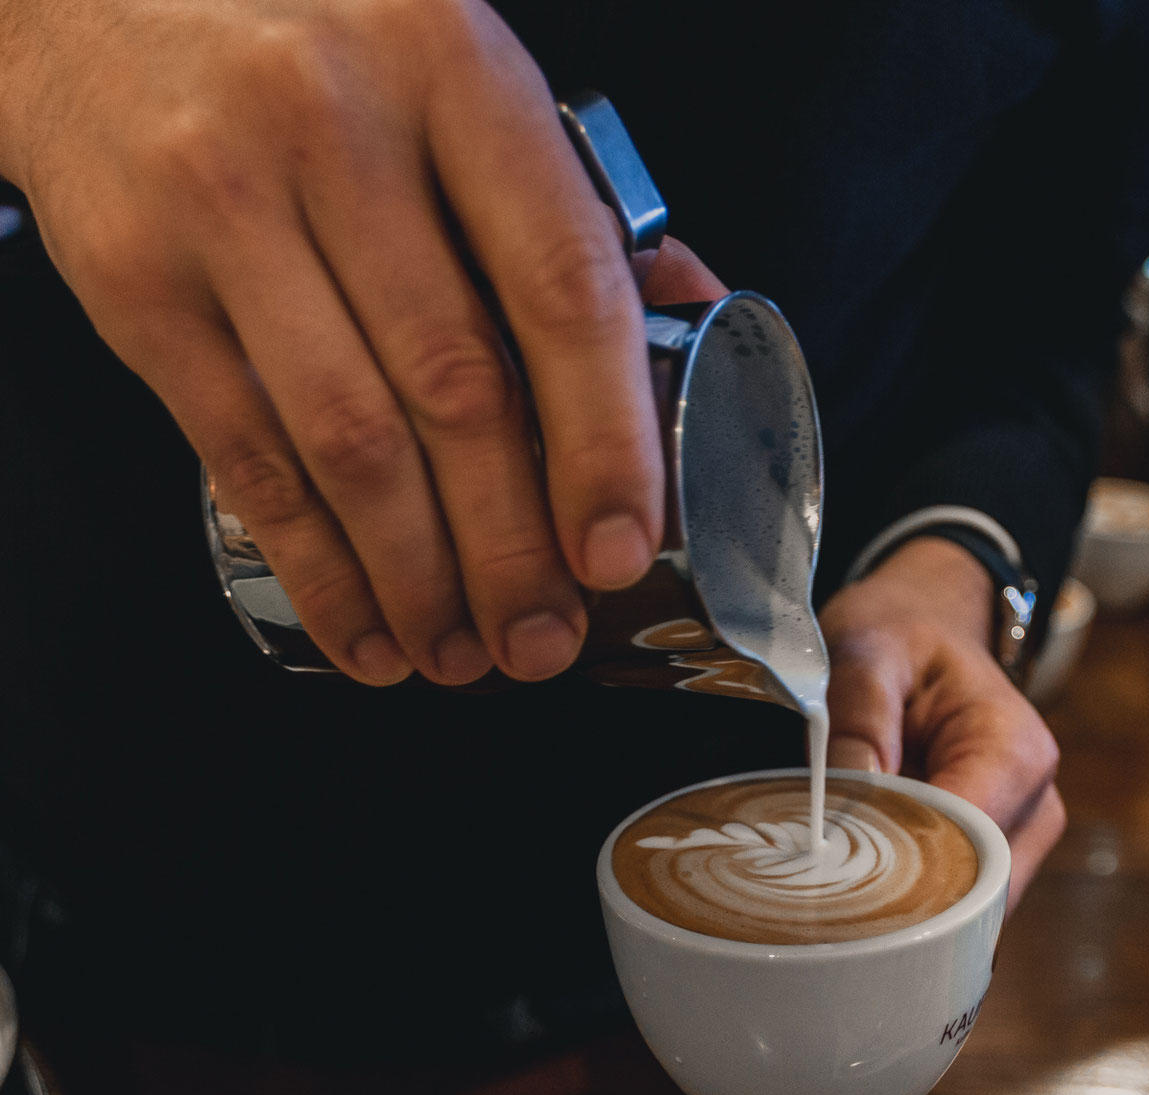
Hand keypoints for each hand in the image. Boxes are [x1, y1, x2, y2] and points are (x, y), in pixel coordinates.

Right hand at [0, 0, 724, 685]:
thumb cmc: (317, 48)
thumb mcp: (453, 74)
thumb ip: (564, 202)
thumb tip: (688, 336)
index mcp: (455, 70)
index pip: (561, 285)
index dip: (603, 439)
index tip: (618, 547)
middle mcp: (335, 125)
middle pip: (455, 387)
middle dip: (512, 547)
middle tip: (546, 639)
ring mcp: (221, 199)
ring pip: (349, 441)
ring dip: (419, 579)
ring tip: (462, 655)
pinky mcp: (135, 279)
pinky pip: (244, 456)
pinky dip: (316, 565)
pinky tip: (365, 628)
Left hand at [819, 538, 1064, 909]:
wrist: (929, 628)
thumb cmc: (903, 636)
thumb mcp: (867, 651)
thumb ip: (856, 720)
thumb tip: (843, 805)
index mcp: (1015, 753)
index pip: (968, 846)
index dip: (903, 870)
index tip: (833, 874)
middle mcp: (1036, 807)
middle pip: (974, 896)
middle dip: (900, 902)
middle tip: (821, 893)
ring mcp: (1023, 841)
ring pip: (966, 912)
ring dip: (904, 907)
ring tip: (840, 882)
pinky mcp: (998, 859)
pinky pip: (958, 904)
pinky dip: (912, 902)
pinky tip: (865, 883)